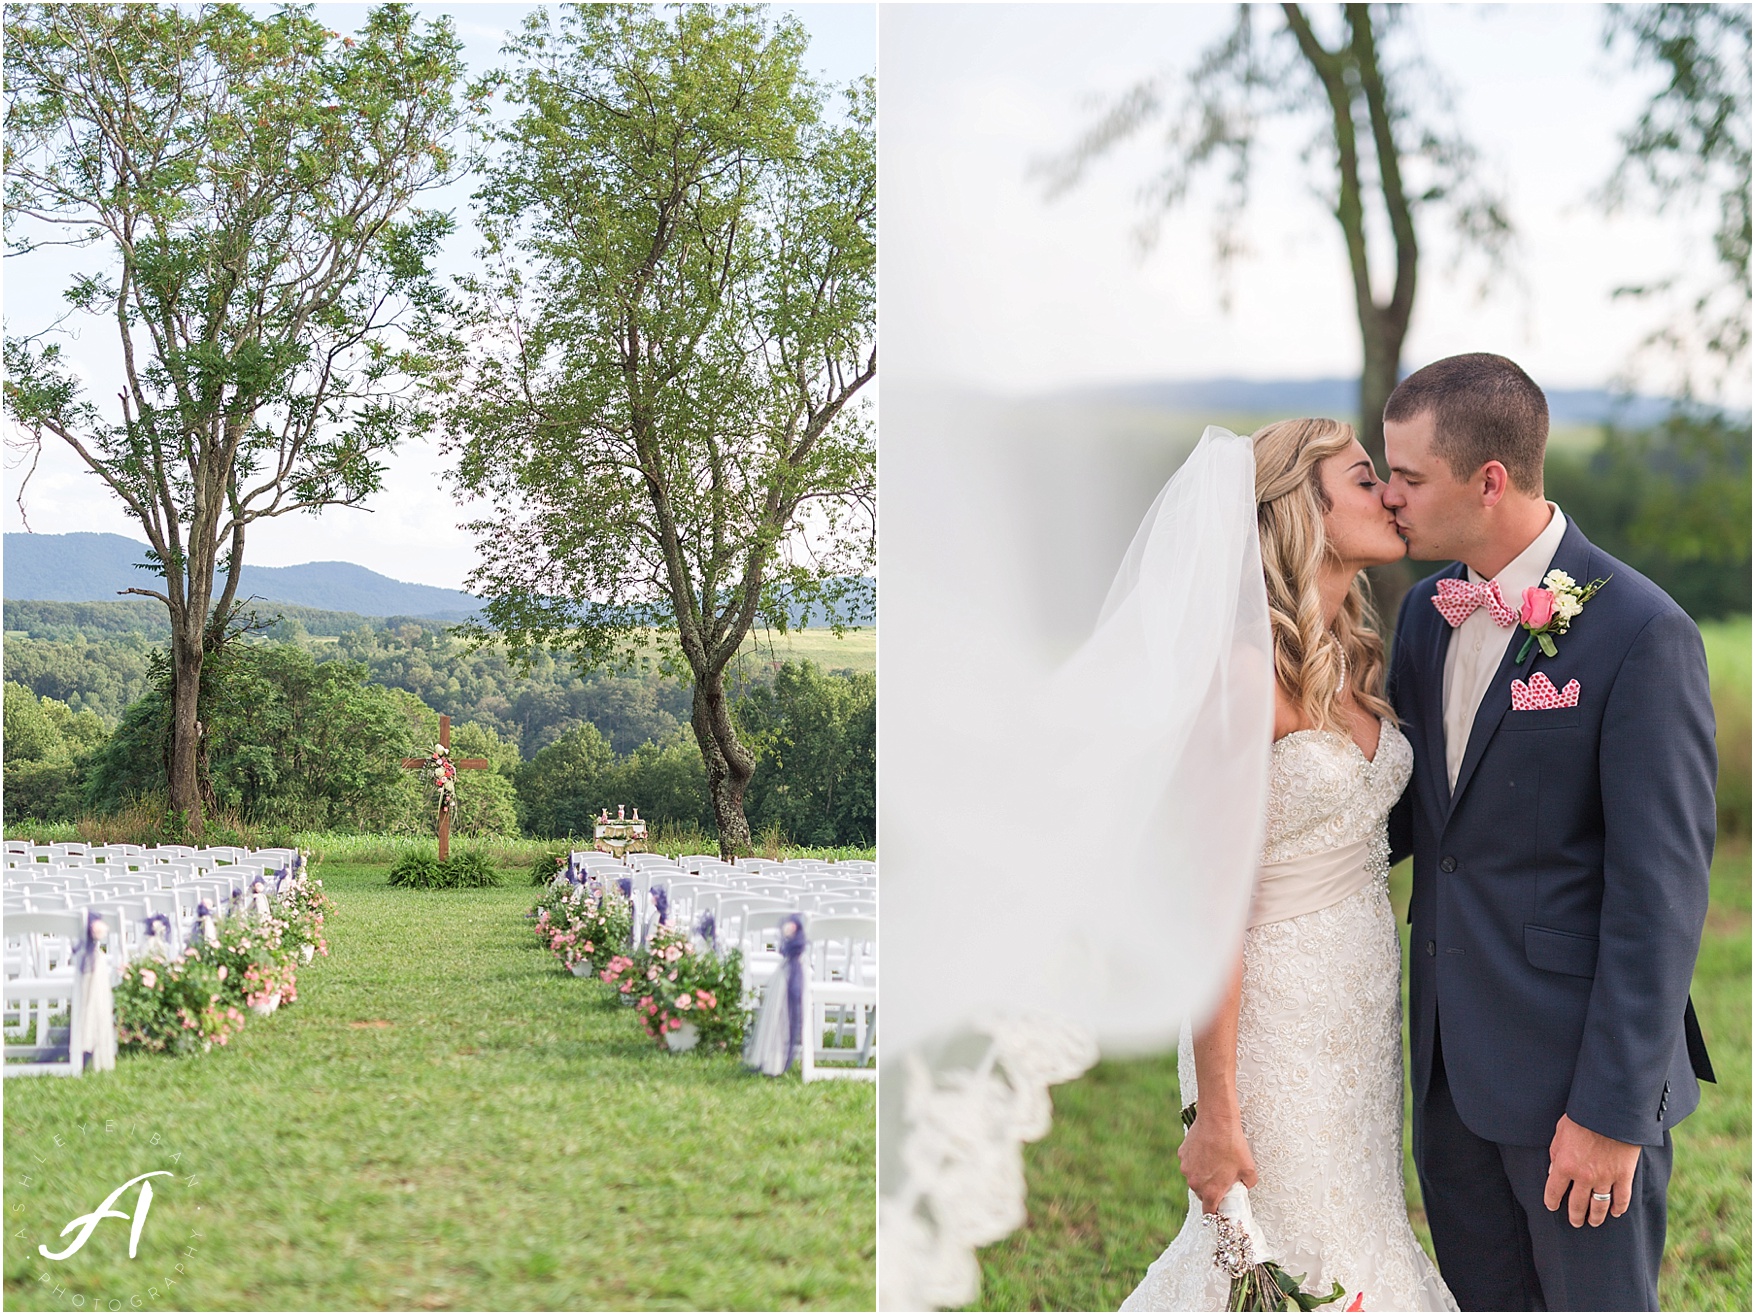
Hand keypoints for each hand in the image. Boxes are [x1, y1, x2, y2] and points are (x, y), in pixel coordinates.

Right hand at [1179, 1106, 1257, 1214]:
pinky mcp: (1182, 1154)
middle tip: (1222, 1179)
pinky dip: (1197, 1161)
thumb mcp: (1249, 1169)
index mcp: (1211, 1191)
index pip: (1209, 1214)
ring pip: (1194, 1178)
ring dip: (1203, 1175)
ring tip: (1215, 1160)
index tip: (1221, 1209)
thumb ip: (1247, 1185)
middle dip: (1211, 1190)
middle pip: (1202, 1195)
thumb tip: (1243, 1186)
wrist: (1217, 1121)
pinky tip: (1208, 1150)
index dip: (1215, 1214)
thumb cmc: (1234, 1146)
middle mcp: (1195, 1183)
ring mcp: (1186, 1168)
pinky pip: (1190, 1163)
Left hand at [1544, 1113, 1640, 1227]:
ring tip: (1593, 1222)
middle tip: (1575, 1222)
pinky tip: (1616, 1213)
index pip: (1554, 1191)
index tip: (1552, 1206)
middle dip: (1575, 1215)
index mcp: (1564, 1165)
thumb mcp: (1559, 1132)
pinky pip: (1622, 1198)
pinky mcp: (1624, 1176)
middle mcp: (1583, 1176)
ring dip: (1596, 1217)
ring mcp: (1605, 1178)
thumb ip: (1555, 1153)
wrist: (1610, 1112)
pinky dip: (1619, 1207)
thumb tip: (1552, 1171)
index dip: (1551, 1201)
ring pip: (1599, 1205)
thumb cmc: (1581, 1118)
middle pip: (1577, 1204)